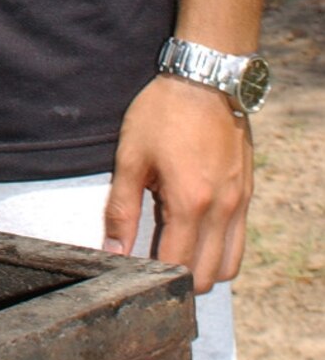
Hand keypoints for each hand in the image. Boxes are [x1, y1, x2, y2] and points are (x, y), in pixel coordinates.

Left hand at [103, 73, 252, 292]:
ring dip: (205, 269)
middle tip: (153, 265)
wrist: (205, 79)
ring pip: (230, 265)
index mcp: (190, 203)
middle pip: (208, 276)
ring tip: (176, 253)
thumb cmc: (162, 114)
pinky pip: (239, 240)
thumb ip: (121, 210)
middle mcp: (222, 209)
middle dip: (180, 280)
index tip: (133, 271)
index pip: (177, 266)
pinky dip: (220, 249)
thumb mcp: (131, 158)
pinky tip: (196, 232)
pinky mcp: (246, 193)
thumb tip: (113, 251)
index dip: (153, 276)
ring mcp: (239, 202)